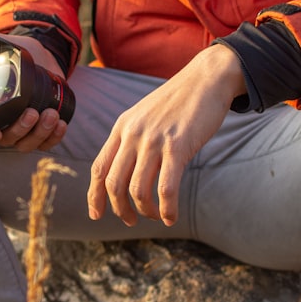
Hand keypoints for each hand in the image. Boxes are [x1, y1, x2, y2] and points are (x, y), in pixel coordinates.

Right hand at [0, 33, 67, 151]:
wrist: (39, 54)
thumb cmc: (10, 56)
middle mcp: (4, 126)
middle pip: (9, 140)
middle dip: (21, 130)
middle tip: (32, 112)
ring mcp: (24, 130)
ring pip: (29, 144)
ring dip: (41, 134)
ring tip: (52, 115)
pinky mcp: (43, 128)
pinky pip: (48, 142)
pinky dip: (54, 138)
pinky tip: (61, 124)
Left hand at [87, 45, 244, 226]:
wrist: (206, 79)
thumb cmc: (178, 102)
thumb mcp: (145, 116)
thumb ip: (132, 139)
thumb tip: (127, 171)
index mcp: (121, 128)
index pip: (98, 167)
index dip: (94, 195)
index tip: (96, 214)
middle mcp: (133, 134)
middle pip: (114, 183)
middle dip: (119, 209)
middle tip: (130, 221)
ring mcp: (154, 140)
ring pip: (138, 189)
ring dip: (145, 211)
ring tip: (156, 217)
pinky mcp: (178, 146)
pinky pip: (166, 187)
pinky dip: (167, 207)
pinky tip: (172, 216)